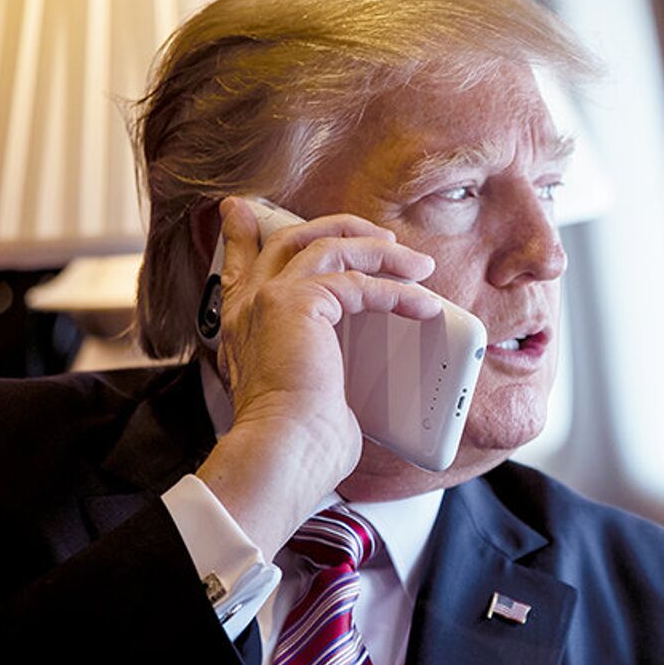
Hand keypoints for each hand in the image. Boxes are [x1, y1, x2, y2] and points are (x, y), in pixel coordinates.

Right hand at [193, 196, 442, 554]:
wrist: (282, 454)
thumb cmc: (298, 442)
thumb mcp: (309, 393)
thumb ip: (320, 367)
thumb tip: (356, 384)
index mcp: (243, 324)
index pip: (240, 263)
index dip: (243, 232)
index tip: (244, 209)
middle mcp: (248, 305)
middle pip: (290, 238)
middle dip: (339, 227)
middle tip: (382, 236)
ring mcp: (268, 300)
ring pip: (328, 247)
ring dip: (380, 253)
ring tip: (418, 266)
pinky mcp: (297, 304)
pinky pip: (356, 282)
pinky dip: (396, 291)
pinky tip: (423, 306)